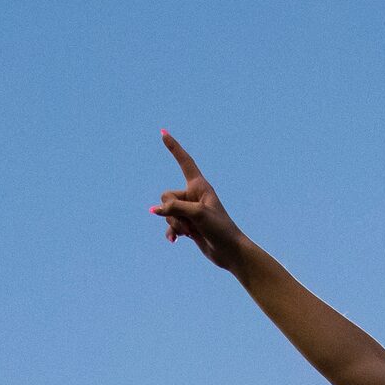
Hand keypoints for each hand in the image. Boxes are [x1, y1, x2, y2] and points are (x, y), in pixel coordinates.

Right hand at [152, 131, 249, 270]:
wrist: (230, 251)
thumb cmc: (220, 229)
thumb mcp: (197, 215)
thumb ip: (174, 208)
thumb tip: (154, 210)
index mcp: (199, 185)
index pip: (185, 161)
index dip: (174, 147)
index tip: (163, 133)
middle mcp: (193, 195)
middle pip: (166, 196)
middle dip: (173, 212)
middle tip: (191, 223)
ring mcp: (189, 210)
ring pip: (166, 212)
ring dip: (176, 224)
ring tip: (192, 232)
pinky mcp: (187, 224)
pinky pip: (169, 224)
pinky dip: (171, 232)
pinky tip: (175, 241)